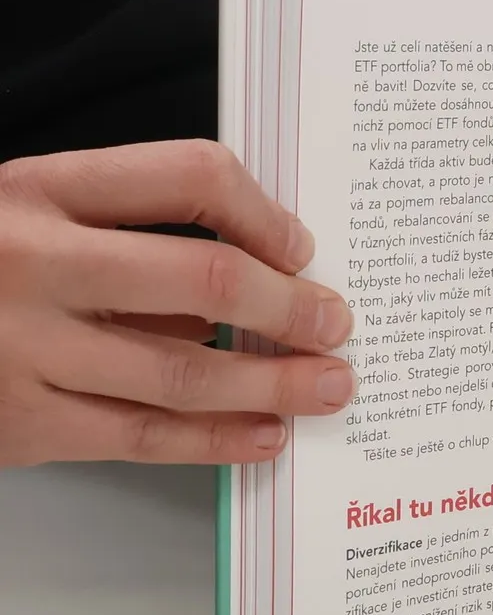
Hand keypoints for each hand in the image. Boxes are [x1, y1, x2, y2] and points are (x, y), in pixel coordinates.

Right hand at [0, 141, 355, 468]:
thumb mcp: (33, 216)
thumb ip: (130, 236)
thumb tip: (264, 273)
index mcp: (40, 190)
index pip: (189, 175)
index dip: (264, 211)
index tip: (303, 247)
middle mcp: (33, 264)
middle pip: (205, 279)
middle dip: (291, 306)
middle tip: (338, 322)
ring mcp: (22, 350)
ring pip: (184, 371)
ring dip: (274, 382)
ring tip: (329, 385)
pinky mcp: (19, 426)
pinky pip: (141, 436)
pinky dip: (216, 439)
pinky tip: (265, 434)